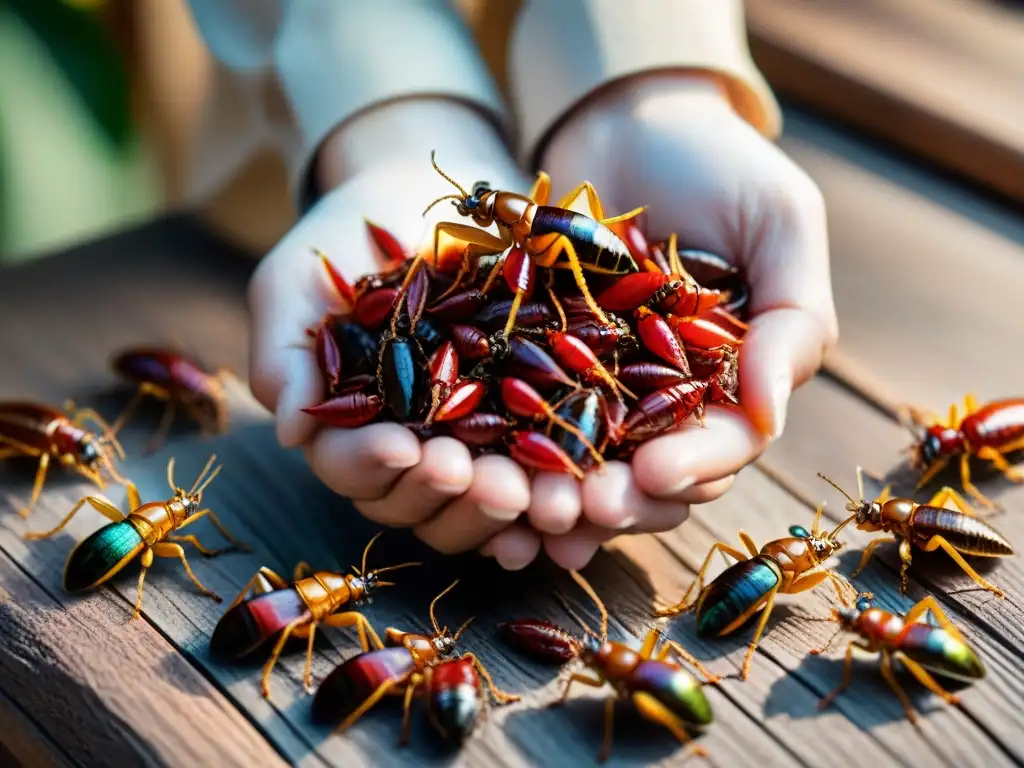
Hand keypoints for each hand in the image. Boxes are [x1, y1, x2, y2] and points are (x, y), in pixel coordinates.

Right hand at [247, 99, 539, 558]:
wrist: (419, 190)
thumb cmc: (345, 237)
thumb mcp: (296, 282)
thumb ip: (284, 352)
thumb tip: (289, 434)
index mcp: (348, 424)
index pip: (348, 466)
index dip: (371, 466)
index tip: (403, 446)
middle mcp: (406, 445)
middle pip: (413, 500)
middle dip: (440, 494)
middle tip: (470, 475)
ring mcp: (466, 438)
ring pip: (472, 502)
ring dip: (497, 508)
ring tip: (529, 492)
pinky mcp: (526, 418)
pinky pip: (536, 472)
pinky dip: (547, 497)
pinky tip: (570, 504)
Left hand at [482, 74, 836, 569]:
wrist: (623, 119)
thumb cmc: (716, 163)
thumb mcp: (779, 222)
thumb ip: (792, 318)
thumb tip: (769, 417)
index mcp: (735, 378)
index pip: (727, 444)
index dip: (695, 465)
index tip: (655, 472)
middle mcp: (670, 398)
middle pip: (655, 476)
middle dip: (624, 499)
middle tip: (583, 506)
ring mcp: (602, 388)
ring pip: (588, 465)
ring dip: (563, 496)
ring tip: (530, 508)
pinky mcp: (539, 367)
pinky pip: (527, 425)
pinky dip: (511, 460)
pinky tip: (487, 484)